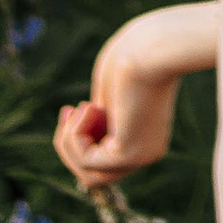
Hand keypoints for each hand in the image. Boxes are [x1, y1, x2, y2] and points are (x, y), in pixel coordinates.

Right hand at [53, 1, 218, 189]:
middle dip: (69, 145)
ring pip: (87, 175)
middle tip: (68, 111)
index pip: (102, 159)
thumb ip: (101, 116)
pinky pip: (87, 160)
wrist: (154, 46)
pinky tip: (89, 107)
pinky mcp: (130, 154)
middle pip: (93, 176)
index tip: (71, 109)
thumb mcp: (110, 91)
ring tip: (82, 107)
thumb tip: (82, 138)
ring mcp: (140, 157)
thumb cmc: (134, 55)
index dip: (78, 139)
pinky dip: (76, 133)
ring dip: (69, 140)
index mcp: (145, 136)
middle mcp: (145, 153)